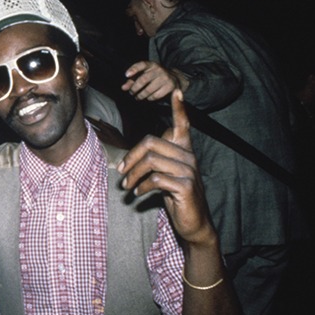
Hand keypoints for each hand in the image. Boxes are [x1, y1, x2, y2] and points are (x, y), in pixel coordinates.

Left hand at [117, 91, 215, 246]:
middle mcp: (188, 157)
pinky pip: (156, 179)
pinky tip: (138, 194)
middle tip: (121, 172)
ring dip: (133, 175)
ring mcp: (188, 170)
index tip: (176, 90)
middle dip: (131, 157)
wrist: (193, 223)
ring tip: (127, 186)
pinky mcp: (186, 185)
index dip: (179, 108)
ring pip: (151, 161)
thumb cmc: (175, 197)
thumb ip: (153, 163)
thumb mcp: (164, 177)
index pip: (183, 125)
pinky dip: (141, 187)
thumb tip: (125, 161)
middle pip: (151, 142)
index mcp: (184, 151)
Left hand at [121, 60, 184, 101]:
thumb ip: (132, 80)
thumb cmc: (154, 77)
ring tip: (137, 97)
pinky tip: (148, 97)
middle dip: (135, 88)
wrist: (174, 79)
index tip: (126, 75)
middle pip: (143, 79)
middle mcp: (159, 69)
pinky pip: (156, 95)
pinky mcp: (170, 86)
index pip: (142, 64)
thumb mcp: (143, 75)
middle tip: (131, 92)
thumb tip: (123, 88)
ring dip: (140, 95)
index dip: (134, 69)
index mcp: (151, 64)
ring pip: (148, 89)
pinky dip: (150, 98)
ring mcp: (165, 78)